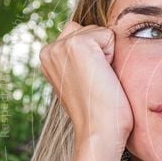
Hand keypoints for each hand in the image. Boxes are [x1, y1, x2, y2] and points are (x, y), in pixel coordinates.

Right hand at [39, 21, 132, 149]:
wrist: (99, 131)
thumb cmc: (98, 111)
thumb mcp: (81, 81)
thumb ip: (79, 60)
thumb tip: (95, 46)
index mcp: (48, 57)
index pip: (81, 34)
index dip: (96, 56)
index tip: (90, 83)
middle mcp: (49, 49)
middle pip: (90, 29)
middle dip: (102, 52)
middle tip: (96, 82)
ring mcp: (60, 45)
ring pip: (99, 32)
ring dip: (108, 54)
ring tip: (100, 79)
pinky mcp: (77, 44)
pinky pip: (108, 35)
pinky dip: (113, 55)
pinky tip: (103, 76)